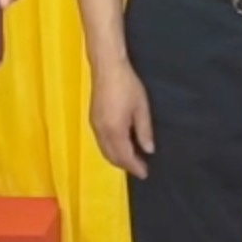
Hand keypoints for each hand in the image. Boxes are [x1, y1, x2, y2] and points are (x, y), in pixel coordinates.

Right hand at [90, 59, 154, 178]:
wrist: (107, 67)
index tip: (145, 173)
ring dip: (117, 158)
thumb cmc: (127, 85)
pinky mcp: (93, 119)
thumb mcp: (141, 108)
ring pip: (105, 150)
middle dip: (125, 165)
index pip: (125, 156)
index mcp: (115, 131)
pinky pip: (101, 142)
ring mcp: (95, 126)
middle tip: (140, 168)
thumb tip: (148, 150)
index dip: (135, 167)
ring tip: (132, 160)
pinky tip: (120, 145)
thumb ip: (144, 131)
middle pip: (112, 157)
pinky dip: (111, 149)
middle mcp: (101, 132)